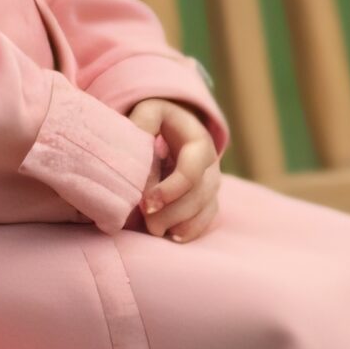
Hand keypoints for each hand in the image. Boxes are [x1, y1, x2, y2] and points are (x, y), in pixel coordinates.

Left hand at [131, 99, 221, 241]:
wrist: (171, 124)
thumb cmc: (155, 120)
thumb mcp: (148, 112)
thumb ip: (142, 126)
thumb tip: (137, 162)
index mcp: (199, 141)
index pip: (192, 172)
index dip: (171, 191)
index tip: (146, 203)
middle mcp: (211, 163)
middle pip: (200, 194)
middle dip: (173, 212)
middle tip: (147, 220)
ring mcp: (212, 182)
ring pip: (205, 209)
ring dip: (181, 224)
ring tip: (154, 230)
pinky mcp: (208, 197)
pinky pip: (208, 218)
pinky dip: (192, 230)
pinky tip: (173, 236)